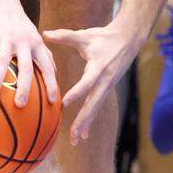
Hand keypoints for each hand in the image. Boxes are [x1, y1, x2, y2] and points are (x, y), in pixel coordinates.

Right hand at [0, 0, 58, 107]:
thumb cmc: (18, 20)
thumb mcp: (34, 35)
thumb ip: (44, 52)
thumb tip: (55, 72)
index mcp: (36, 44)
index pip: (47, 66)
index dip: (52, 84)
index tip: (53, 102)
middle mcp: (24, 41)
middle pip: (26, 67)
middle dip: (25, 88)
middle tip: (21, 105)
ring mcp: (6, 37)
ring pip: (3, 61)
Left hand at [44, 20, 139, 143]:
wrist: (128, 40)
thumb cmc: (103, 36)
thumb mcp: (85, 35)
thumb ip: (65, 36)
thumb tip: (44, 33)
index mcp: (99, 67)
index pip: (87, 82)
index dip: (77, 92)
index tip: (65, 103)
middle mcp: (105, 80)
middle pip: (93, 103)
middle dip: (83, 119)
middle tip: (73, 135)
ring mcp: (108, 86)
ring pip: (96, 108)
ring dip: (86, 123)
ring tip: (76, 140)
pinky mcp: (107, 88)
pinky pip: (98, 106)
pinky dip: (91, 119)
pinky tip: (84, 134)